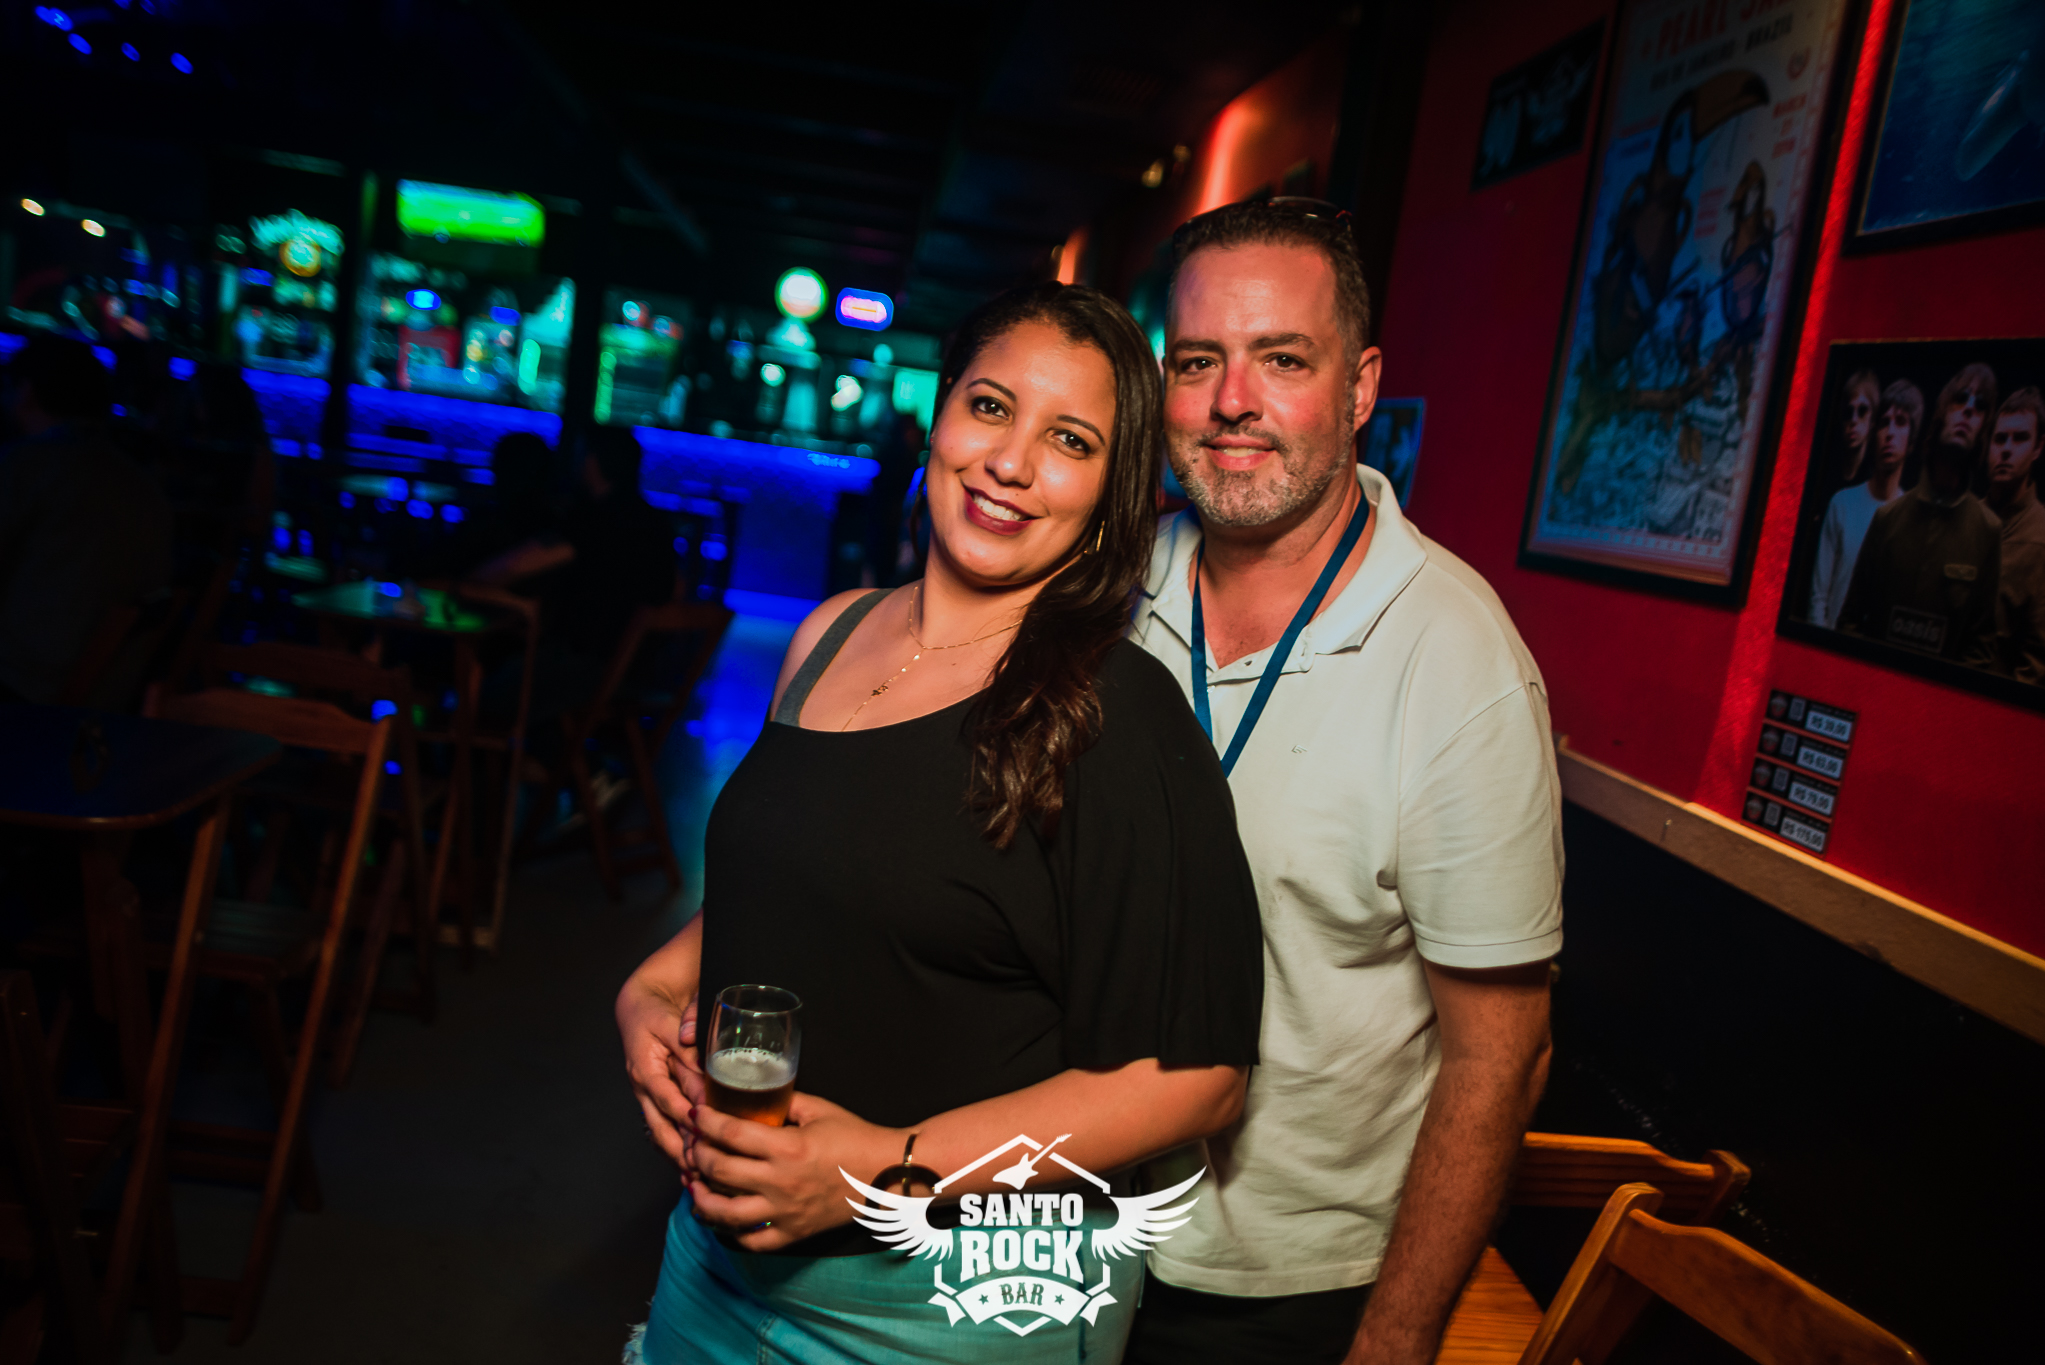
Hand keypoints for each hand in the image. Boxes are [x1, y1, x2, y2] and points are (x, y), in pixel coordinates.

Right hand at [617, 976, 696, 1172]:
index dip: (685, 1116)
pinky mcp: (654, 1100)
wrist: (636, 1009)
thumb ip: (686, 1042)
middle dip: (679, 1150)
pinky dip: (675, 1148)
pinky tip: (689, 1168)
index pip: (666, 1098)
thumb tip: (698, 1056)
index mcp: (645, 1070)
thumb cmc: (653, 1013)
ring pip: (660, 1133)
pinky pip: (662, 1129)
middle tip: (702, 1169)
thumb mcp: (669, 1023)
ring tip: (697, 1178)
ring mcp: (646, 1097)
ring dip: (677, 1156)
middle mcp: (643, 1089)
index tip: (705, 1132)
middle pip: (659, 1127)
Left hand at [688, 1092, 900, 1251]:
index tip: (695, 1114)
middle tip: (691, 1144)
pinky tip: (721, 1216)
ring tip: (693, 1185)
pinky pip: (750, 1241)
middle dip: (696, 1155)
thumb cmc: (856, 1138)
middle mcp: (781, 1183)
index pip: (730, 1134)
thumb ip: (784, 1101)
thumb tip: (753, 1093)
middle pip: (719, 1171)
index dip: (706, 1122)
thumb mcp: (819, 1110)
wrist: (887, 1174)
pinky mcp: (792, 1233)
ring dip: (701, 1197)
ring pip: (724, 1213)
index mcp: (787, 1148)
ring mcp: (784, 1213)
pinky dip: (730, 1231)